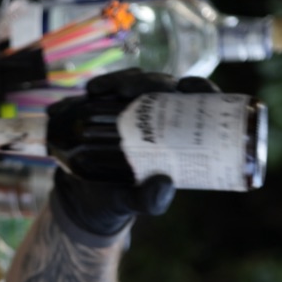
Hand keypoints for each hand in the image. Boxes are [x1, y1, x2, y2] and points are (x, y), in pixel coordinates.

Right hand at [49, 69, 218, 239]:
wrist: (82, 196)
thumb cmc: (119, 197)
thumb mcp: (135, 202)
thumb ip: (149, 200)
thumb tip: (165, 183)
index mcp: (176, 136)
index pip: (198, 104)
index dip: (200, 88)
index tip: (189, 86)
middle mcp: (156, 116)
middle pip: (164, 86)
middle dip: (153, 82)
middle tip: (133, 91)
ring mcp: (129, 108)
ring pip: (136, 81)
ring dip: (125, 80)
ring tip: (111, 89)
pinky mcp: (105, 105)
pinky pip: (107, 88)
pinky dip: (101, 84)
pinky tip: (93, 90)